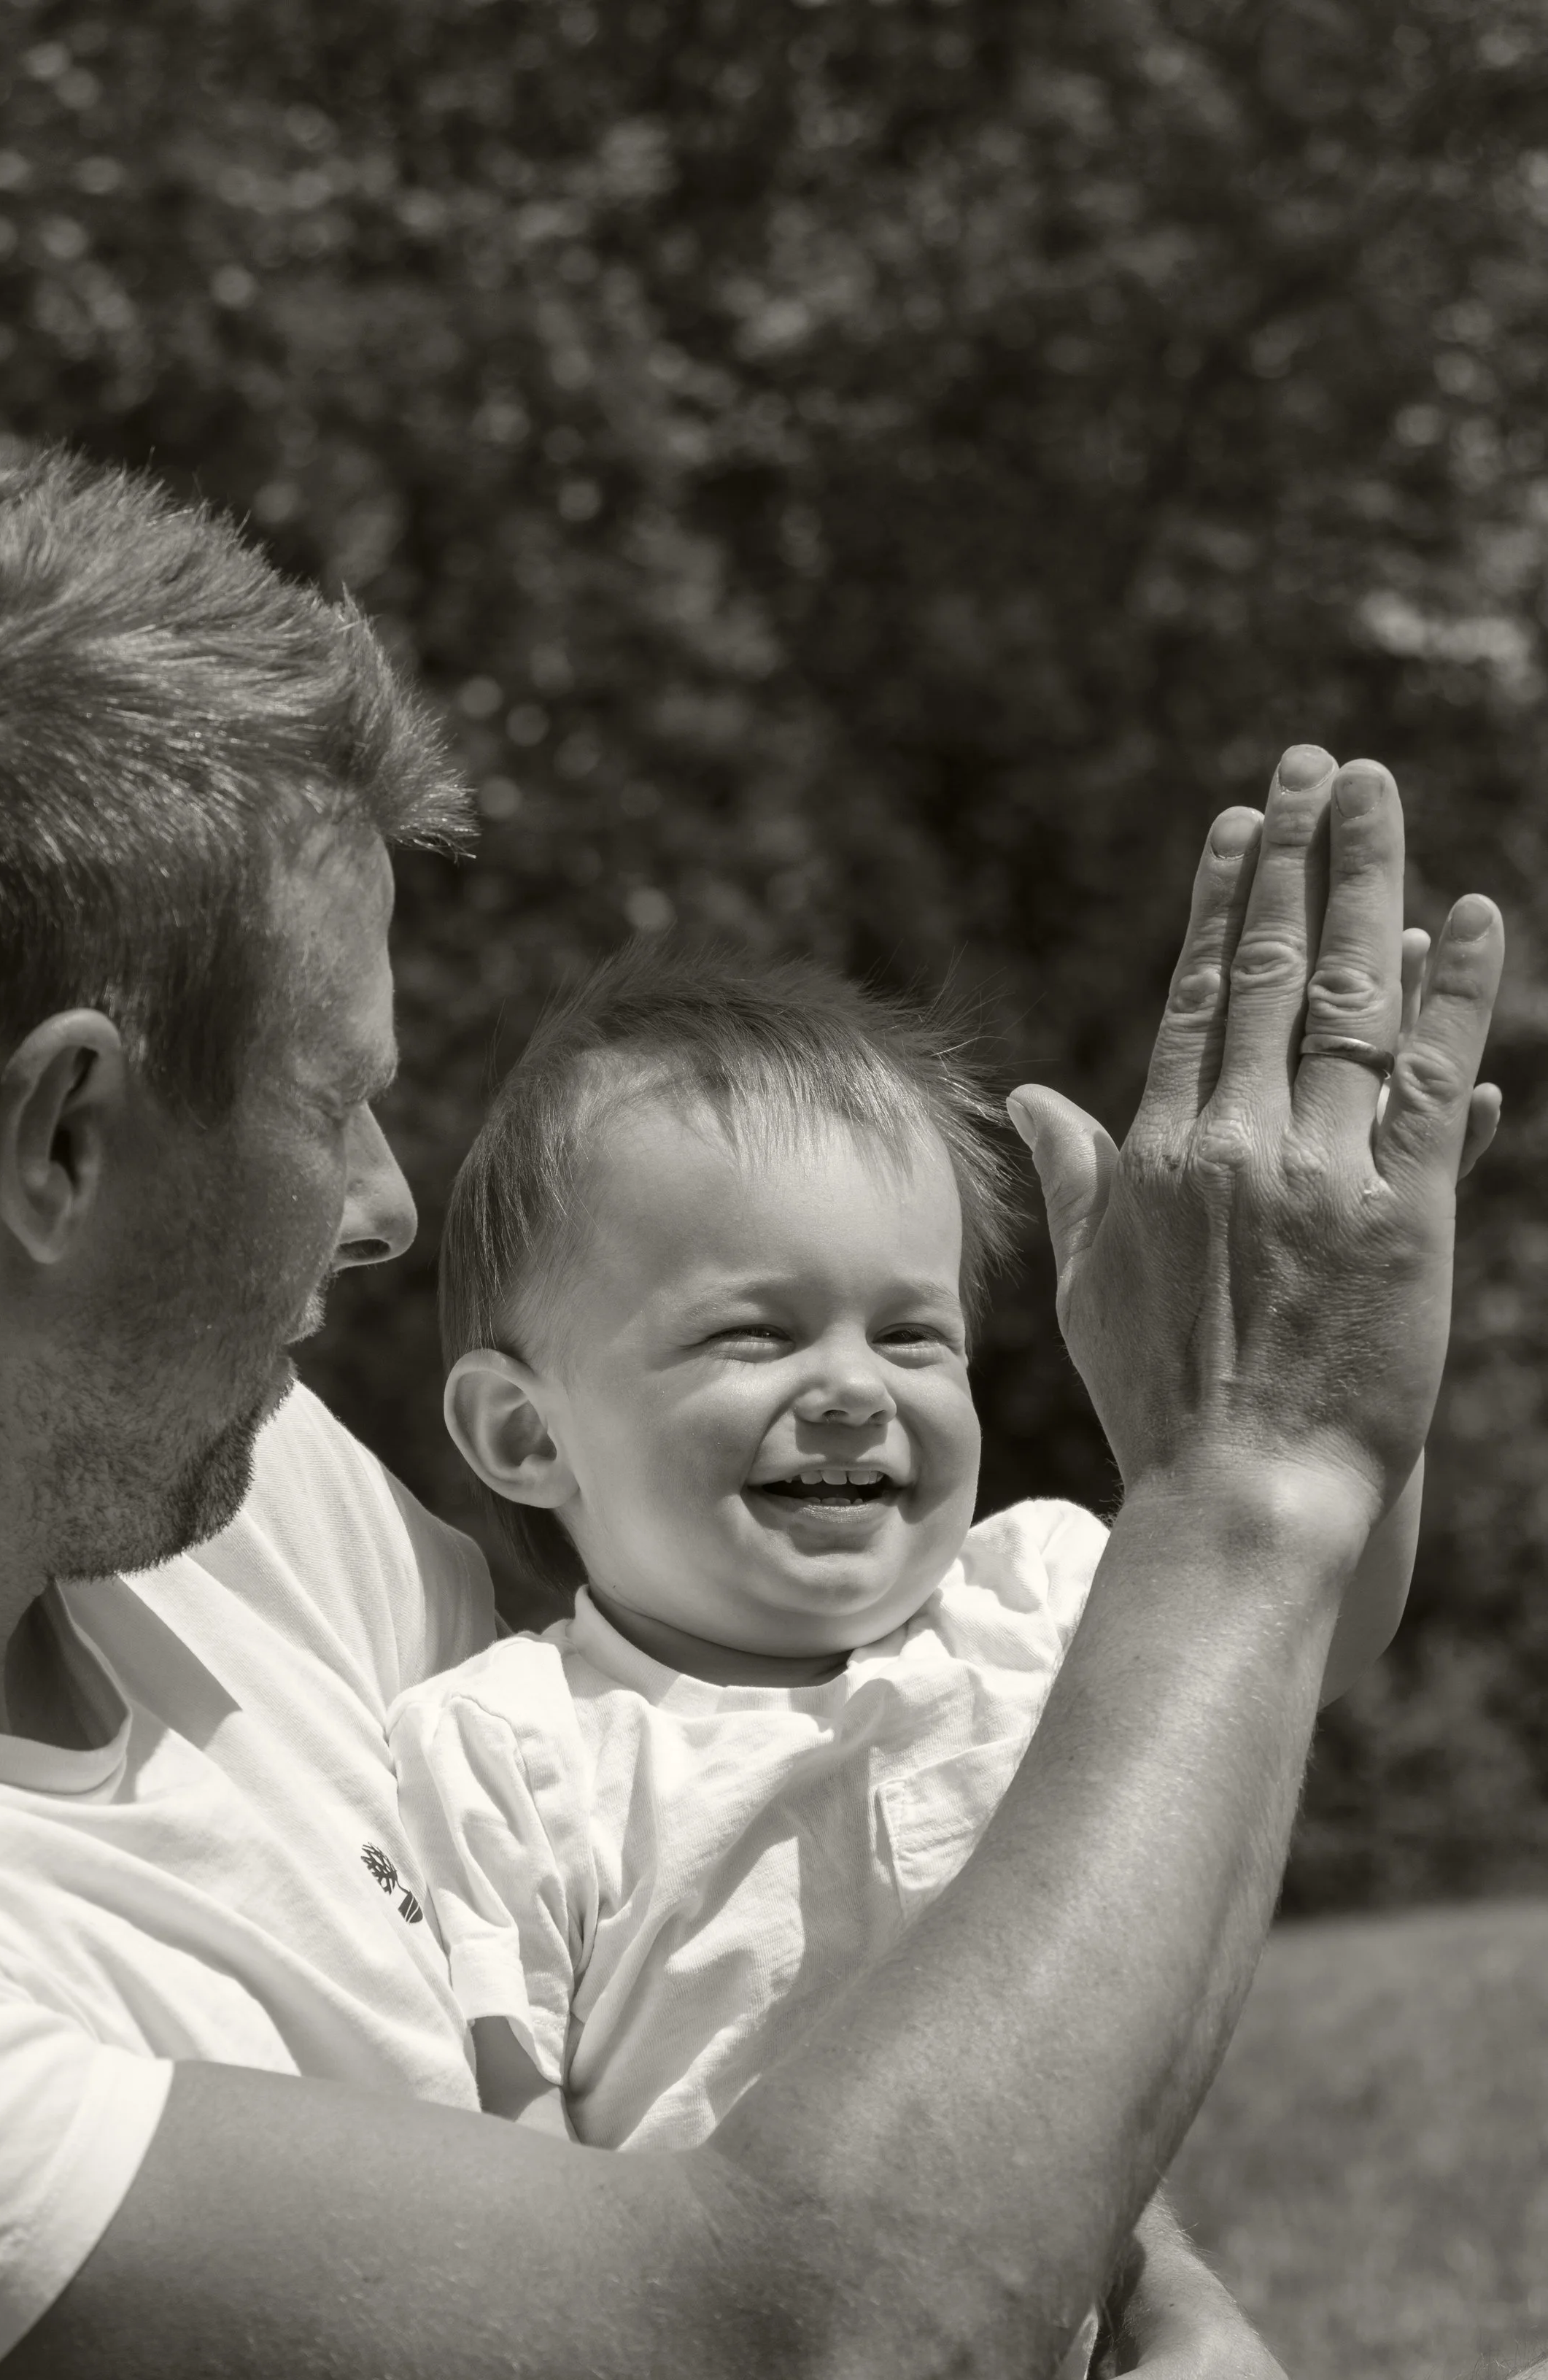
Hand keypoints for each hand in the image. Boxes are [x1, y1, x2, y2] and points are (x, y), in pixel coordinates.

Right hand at [1008, 750, 1502, 1532]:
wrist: (1243, 1488)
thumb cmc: (1161, 1401)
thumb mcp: (1090, 1284)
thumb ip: (1073, 1177)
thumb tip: (1034, 1100)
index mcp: (1161, 1154)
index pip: (1197, 998)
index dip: (1226, 902)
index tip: (1245, 827)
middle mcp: (1235, 1144)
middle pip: (1272, 971)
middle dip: (1295, 856)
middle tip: (1315, 764)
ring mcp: (1321, 1172)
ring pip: (1351, 999)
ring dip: (1368, 883)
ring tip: (1379, 794)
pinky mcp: (1404, 1211)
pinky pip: (1433, 1080)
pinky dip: (1454, 994)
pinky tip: (1471, 916)